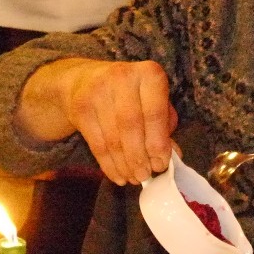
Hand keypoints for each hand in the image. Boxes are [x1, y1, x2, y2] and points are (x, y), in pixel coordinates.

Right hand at [18, 58, 176, 184]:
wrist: (85, 80)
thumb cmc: (131, 95)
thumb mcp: (152, 101)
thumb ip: (164, 126)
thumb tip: (174, 155)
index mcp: (149, 74)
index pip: (155, 113)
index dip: (158, 143)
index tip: (161, 164)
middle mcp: (122, 77)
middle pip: (131, 126)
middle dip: (140, 157)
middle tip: (146, 176)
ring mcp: (97, 91)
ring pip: (113, 138)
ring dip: (125, 164)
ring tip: (133, 179)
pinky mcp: (80, 107)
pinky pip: (97, 144)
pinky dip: (109, 165)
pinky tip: (118, 176)